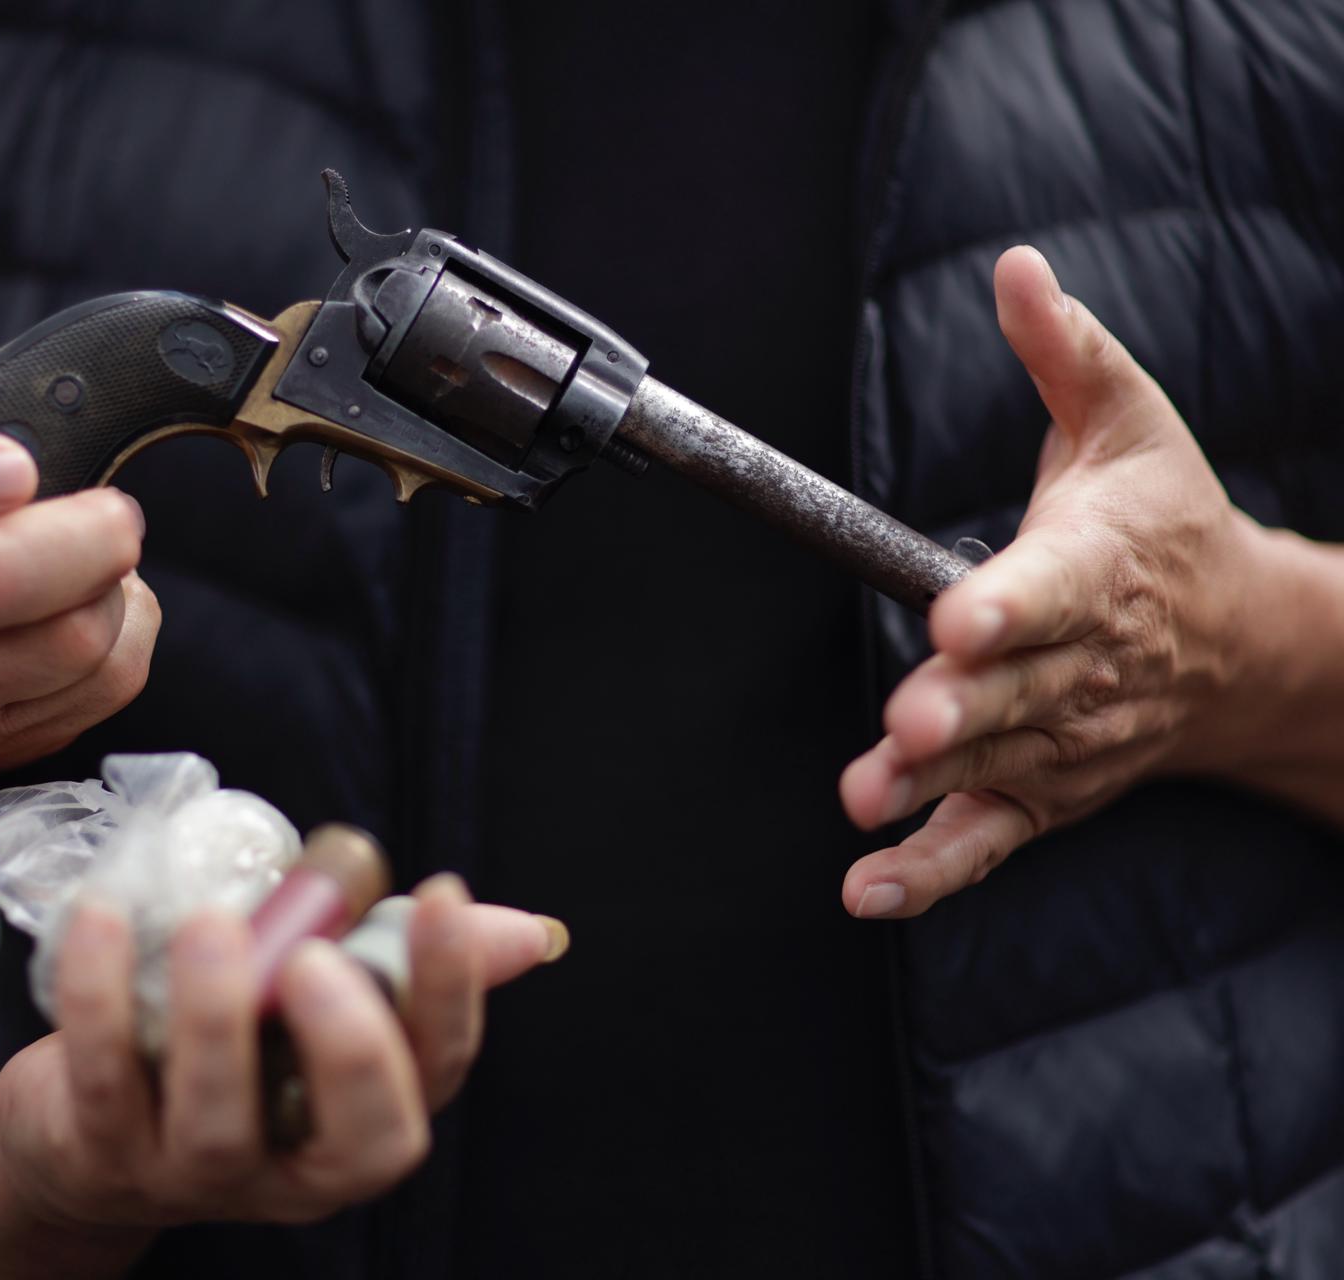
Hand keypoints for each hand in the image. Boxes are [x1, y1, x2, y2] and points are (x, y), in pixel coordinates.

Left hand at [0, 875, 564, 1227]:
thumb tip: (524, 931)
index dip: (451, 988)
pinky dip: (102, 996)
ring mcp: (198, 1171)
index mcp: (364, 1116)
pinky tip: (104, 919)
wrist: (84, 1139)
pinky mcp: (103, 1151)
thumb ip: (407, 961)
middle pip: (359, 1142)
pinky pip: (107, 1082)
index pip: (436, 1071)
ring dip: (218, 1018)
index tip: (438, 891)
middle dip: (352, 1049)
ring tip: (211, 923)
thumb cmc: (228, 1053)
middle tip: (316, 956)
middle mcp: (297, 1165)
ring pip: (220, 1123)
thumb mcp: (319, 1005)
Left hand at [838, 246, 1274, 918]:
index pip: (1050, 588)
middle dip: (964, 706)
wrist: (1244, 647)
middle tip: (911, 720)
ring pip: (994, 766)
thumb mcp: (1128, 425)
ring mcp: (1061, 738)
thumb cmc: (1167, 524)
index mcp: (1095, 567)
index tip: (959, 616)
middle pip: (1015, 690)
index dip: (1005, 605)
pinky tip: (868, 888)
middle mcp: (1079, 663)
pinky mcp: (1041, 791)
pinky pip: (987, 839)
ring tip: (870, 801)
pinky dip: (932, 871)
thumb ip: (1064, 352)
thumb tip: (1016, 267)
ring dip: (931, 788)